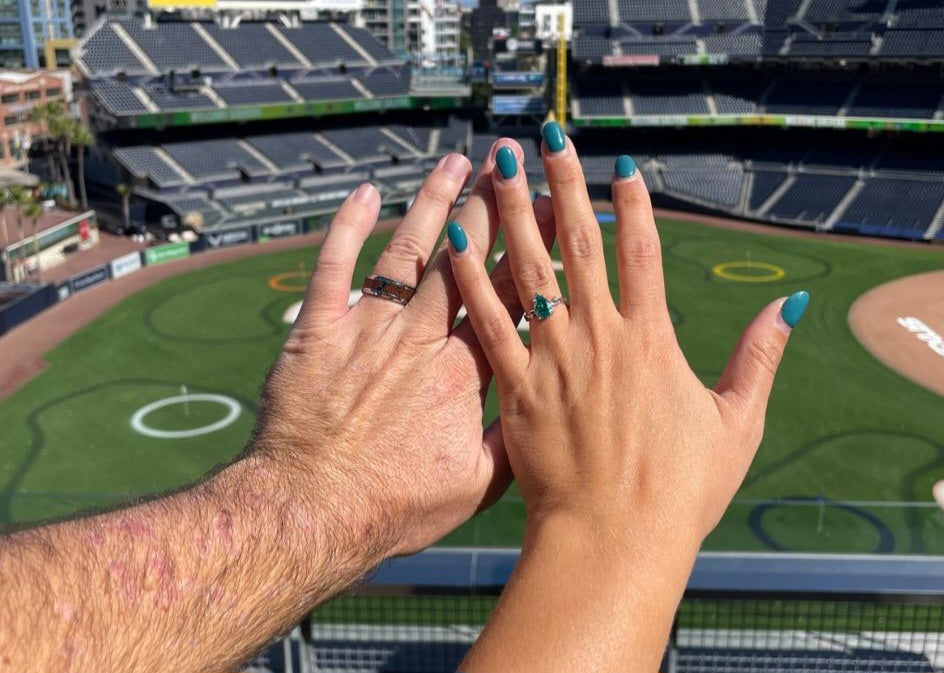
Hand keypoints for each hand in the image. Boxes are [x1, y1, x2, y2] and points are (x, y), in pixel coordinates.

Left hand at [252, 151, 554, 559]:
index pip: (507, 298)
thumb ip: (512, 439)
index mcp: (461, 374)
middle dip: (495, 210)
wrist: (310, 511)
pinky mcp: (318, 332)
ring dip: (433, 203)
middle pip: (465, 261)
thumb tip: (543, 403)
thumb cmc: (392, 506)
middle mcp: (418, 340)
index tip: (555, 215)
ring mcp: (366, 331)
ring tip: (459, 162)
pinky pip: (334, 267)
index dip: (535, 252)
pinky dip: (346, 226)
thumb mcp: (475, 487)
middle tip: (517, 169)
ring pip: (407, 252)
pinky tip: (365, 192)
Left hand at [450, 130, 808, 672]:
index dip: (631, 203)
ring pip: (528, 270)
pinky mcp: (516, 389)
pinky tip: (455, 240)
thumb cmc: (679, 491)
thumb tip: (788, 305)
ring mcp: (554, 360)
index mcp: (653, 341)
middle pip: (578, 244)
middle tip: (546, 136)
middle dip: (562, 184)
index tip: (618, 164)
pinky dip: (471, 279)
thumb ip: (760, 358)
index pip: (641, 252)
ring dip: (511, 212)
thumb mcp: (736, 423)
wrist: (615, 541)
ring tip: (496, 164)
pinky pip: (488, 323)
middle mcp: (600, 338)